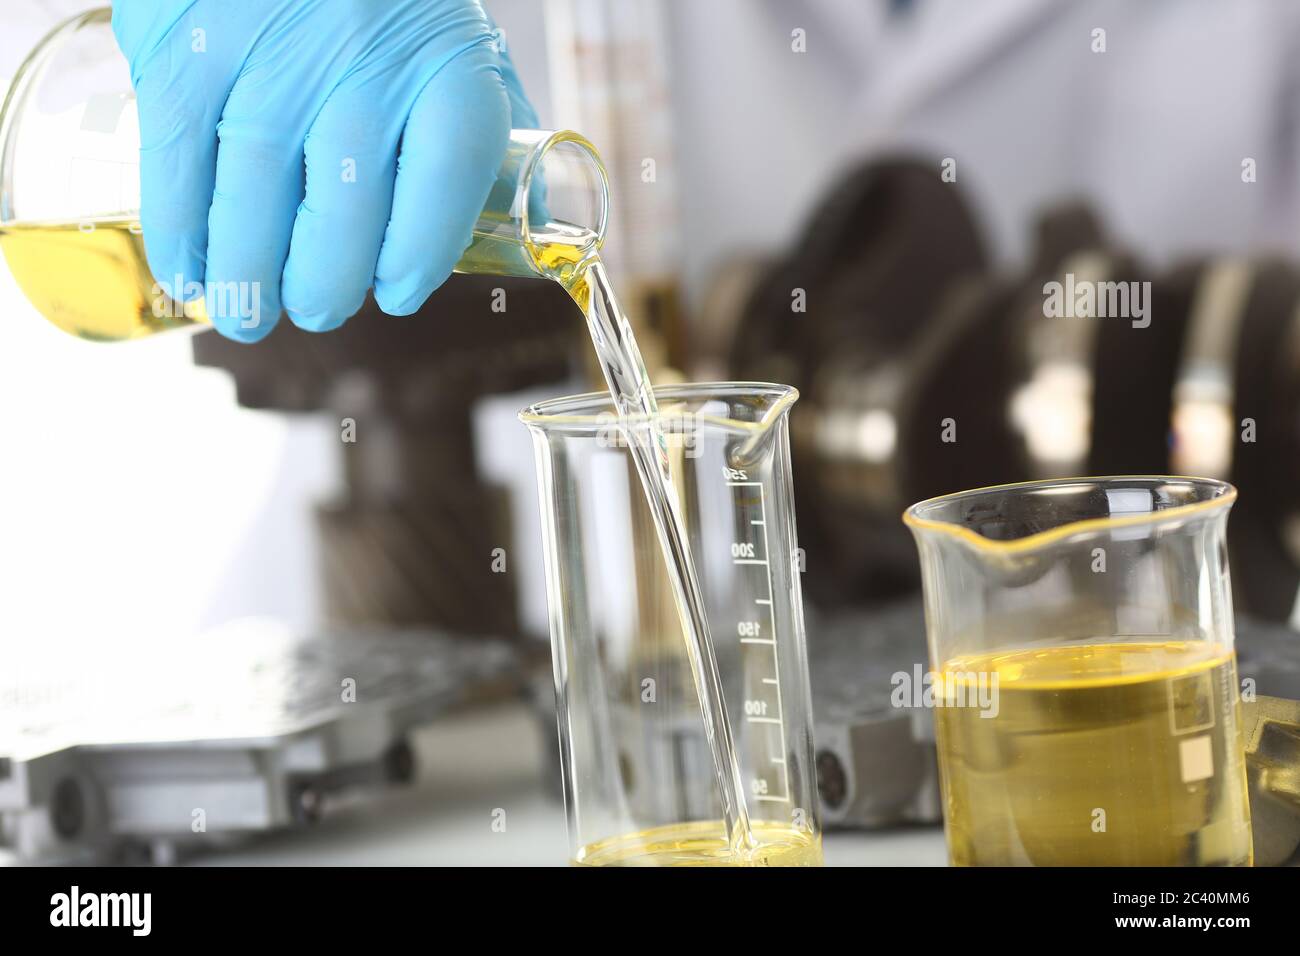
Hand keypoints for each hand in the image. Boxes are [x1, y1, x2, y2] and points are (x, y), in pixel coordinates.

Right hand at [112, 0, 536, 341]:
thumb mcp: (463, 46)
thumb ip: (493, 129)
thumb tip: (529, 219)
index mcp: (446, 69)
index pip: (442, 189)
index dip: (417, 258)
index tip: (395, 292)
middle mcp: (362, 65)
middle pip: (344, 217)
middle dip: (326, 288)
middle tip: (317, 308)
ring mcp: (268, 60)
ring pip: (254, 206)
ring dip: (250, 280)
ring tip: (252, 313)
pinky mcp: (182, 52)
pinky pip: (176, 169)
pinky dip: (179, 235)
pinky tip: (190, 270)